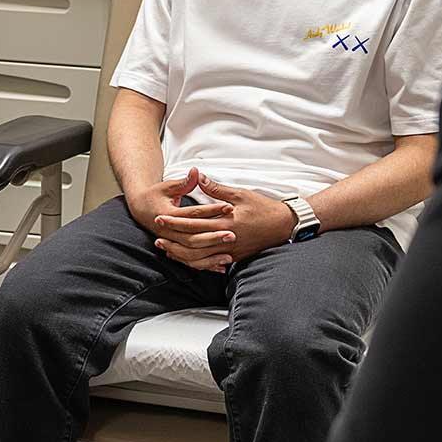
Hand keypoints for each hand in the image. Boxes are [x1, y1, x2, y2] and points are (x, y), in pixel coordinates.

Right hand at [127, 169, 233, 272]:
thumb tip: (196, 172)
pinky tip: (222, 267)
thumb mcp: (168, 186)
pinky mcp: (176, 249)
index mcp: (168, 215)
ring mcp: (172, 243)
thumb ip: (184, 182)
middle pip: (193, 237)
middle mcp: (169, 232)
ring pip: (192, 253)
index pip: (193, 213)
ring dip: (211, 256)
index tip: (230, 207)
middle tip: (233, 234)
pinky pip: (192, 261)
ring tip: (229, 255)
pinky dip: (206, 265)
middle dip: (214, 236)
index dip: (212, 210)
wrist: (140, 210)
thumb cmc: (156, 195)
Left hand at [149, 174, 296, 272]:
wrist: (283, 226)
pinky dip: (198, 263)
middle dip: (173, 241)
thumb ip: (216, 189)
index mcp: (225, 223)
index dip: (175, 222)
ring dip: (182, 255)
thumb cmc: (263, 208)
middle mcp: (225, 240)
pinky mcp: (234, 257)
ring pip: (200, 258)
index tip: (160, 219)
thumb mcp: (240, 194)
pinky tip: (187, 260)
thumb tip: (198, 177)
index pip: (193, 224)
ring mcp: (230, 252)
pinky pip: (211, 263)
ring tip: (168, 251)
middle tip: (157, 238)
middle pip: (193, 244)